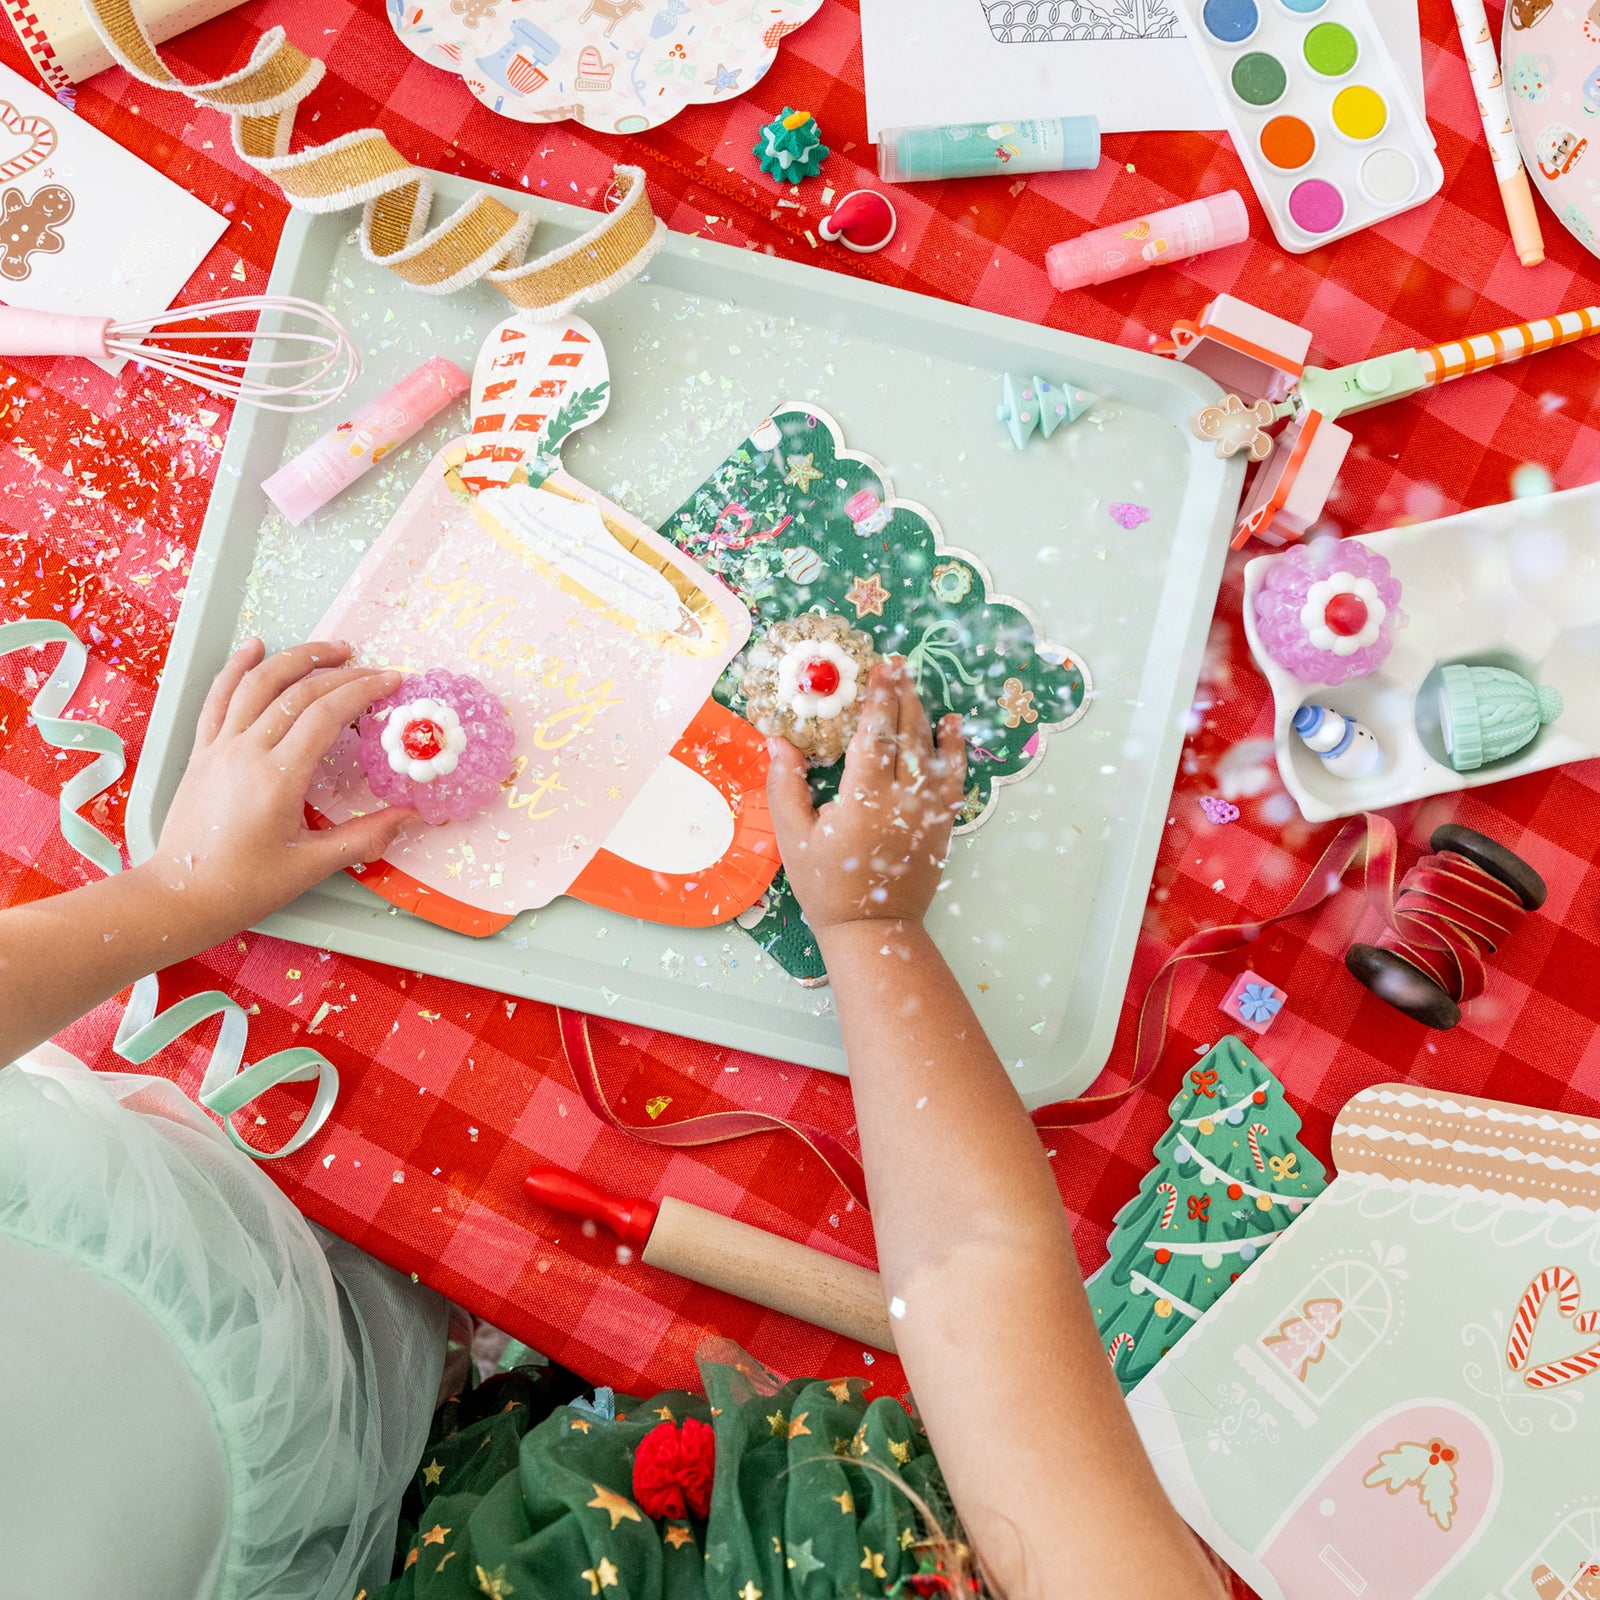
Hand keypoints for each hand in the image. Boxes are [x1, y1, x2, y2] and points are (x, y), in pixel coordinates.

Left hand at [140, 639, 411, 944]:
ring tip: (332, 650)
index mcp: (277, 779)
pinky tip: (255, 647)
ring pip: (259, 683)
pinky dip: (237, 667)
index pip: (326, 715)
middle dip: (344, 675)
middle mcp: (247, 752)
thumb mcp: (311, 867)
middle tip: (377, 672)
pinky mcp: (202, 751)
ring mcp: (220, 748)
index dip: (363, 692)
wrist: (180, 896)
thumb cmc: (243, 886)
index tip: (392, 682)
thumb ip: (364, 838)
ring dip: (298, 658)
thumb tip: (411, 818)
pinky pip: (219, 697)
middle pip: (299, 693)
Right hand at [766, 658, 965, 937]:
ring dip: (925, 714)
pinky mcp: (941, 823)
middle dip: (902, 696)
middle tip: (897, 665)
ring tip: (916, 684)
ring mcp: (928, 811)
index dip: (878, 699)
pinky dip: (953, 748)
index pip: (874, 736)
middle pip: (906, 735)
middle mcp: (903, 800)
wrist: (873, 927)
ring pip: (931, 751)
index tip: (879, 670)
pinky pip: (953, 777)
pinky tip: (950, 725)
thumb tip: (778, 740)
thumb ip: (786, 786)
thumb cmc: (826, 884)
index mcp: (864, 800)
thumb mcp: (794, 837)